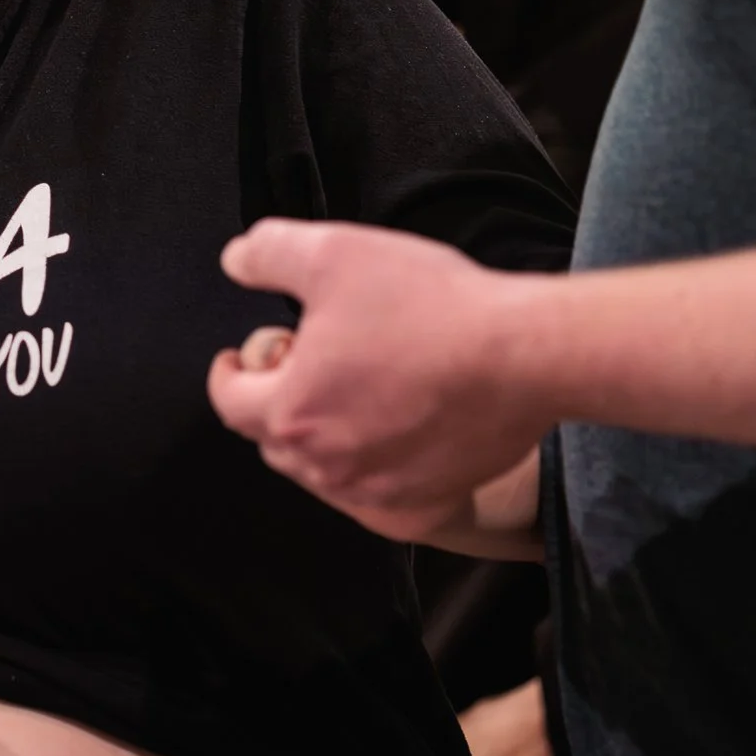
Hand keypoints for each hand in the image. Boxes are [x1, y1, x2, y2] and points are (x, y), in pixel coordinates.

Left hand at [206, 219, 552, 540]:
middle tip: (308, 362)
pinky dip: (368, 464)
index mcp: (291, 410)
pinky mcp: (421, 503)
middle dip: (276, 401)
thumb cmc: (430, 307)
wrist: (526, 357)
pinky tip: (393, 425)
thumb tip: (235, 260)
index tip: (238, 360)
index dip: (229, 374)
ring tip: (353, 390)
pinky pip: (373, 492)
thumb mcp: (334, 253)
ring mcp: (374, 492)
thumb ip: (269, 253)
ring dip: (320, 435)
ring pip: (321, 469)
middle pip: (273, 439)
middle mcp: (325, 464)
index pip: (230, 401)